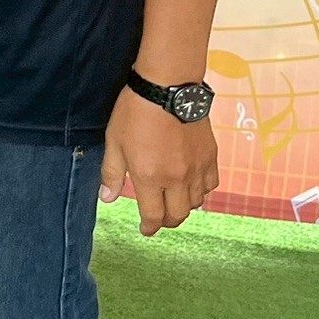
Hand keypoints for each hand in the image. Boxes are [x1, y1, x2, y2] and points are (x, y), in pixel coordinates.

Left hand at [101, 85, 219, 235]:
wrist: (168, 87)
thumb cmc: (135, 112)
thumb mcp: (114, 142)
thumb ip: (111, 173)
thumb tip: (107, 198)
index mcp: (150, 177)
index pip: (153, 215)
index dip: (148, 227)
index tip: (145, 230)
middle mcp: (177, 178)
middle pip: (178, 215)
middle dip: (166, 221)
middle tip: (158, 219)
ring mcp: (197, 168)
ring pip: (197, 202)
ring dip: (184, 206)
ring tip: (173, 201)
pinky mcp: (210, 156)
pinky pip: (211, 184)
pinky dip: (201, 190)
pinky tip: (191, 184)